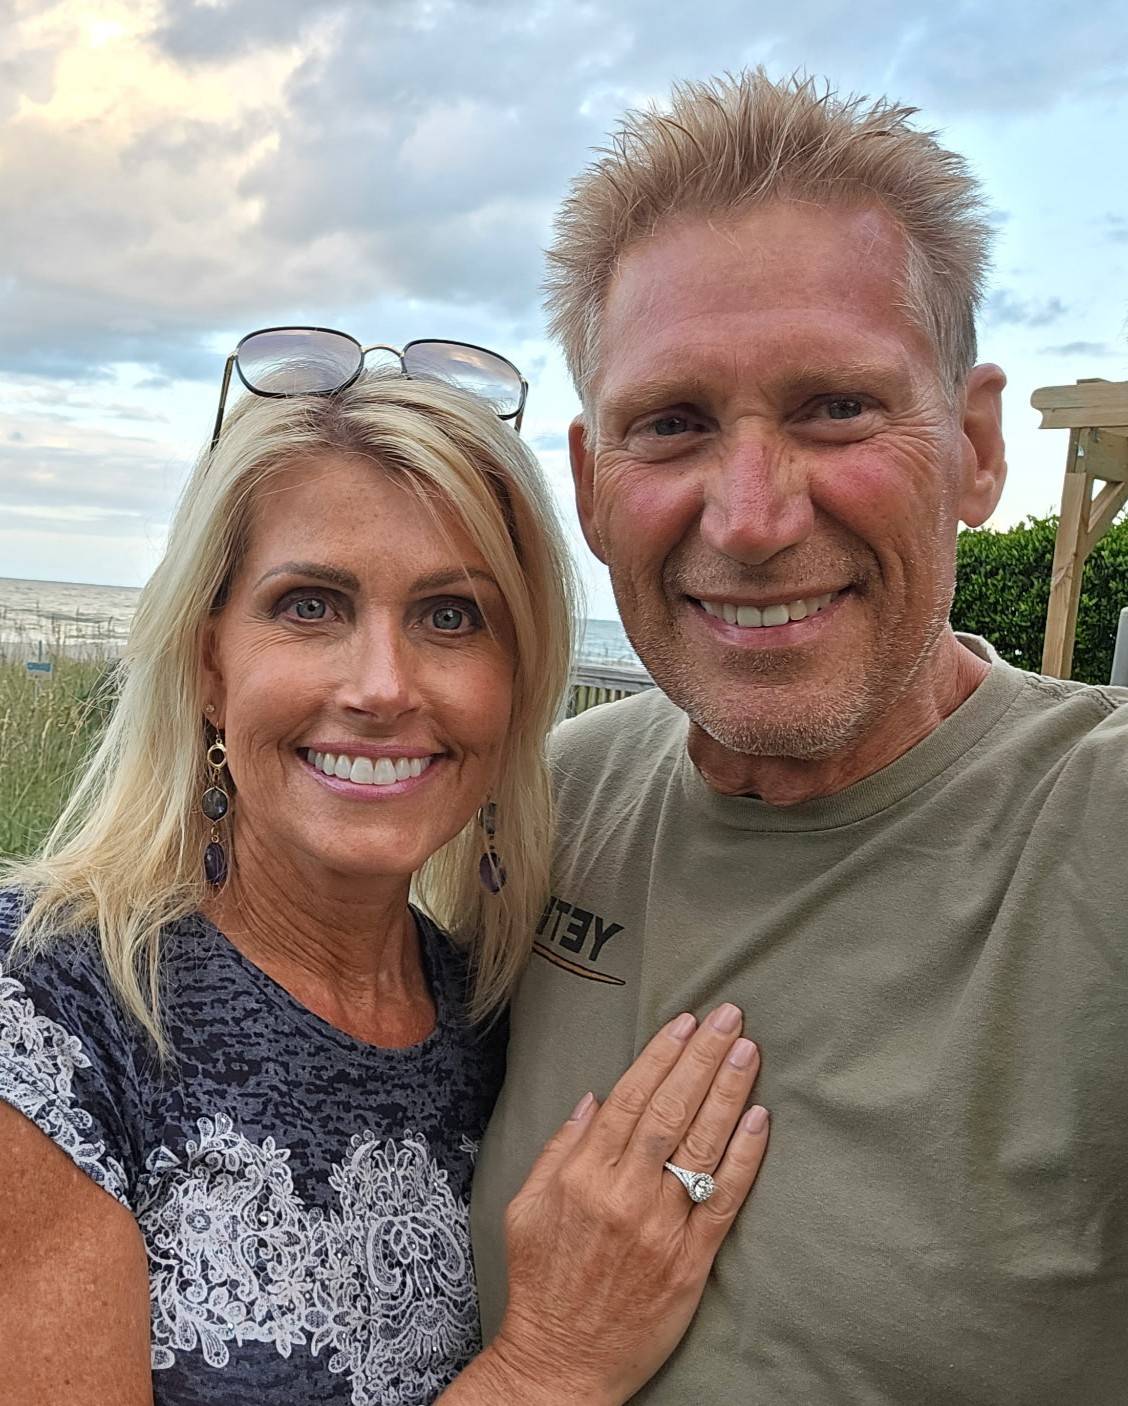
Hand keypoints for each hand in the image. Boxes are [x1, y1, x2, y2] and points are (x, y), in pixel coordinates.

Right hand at [488, 1005, 768, 1404]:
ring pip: (700, 1145)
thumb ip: (560, 1148)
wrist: (561, 1361)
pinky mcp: (690, 1263)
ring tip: (748, 1050)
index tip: (686, 1022)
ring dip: (728, 1092)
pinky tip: (759, 1120)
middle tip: (730, 1016)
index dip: (662, 1056)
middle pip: (671, 1110)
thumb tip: (594, 1098)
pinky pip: (722, 1200)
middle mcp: (624, 1194)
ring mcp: (660, 1228)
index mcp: (583, 1175)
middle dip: (703, 1057)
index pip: (631, 1098)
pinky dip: (743, 1157)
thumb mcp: (527, 1206)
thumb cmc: (542, 1281)